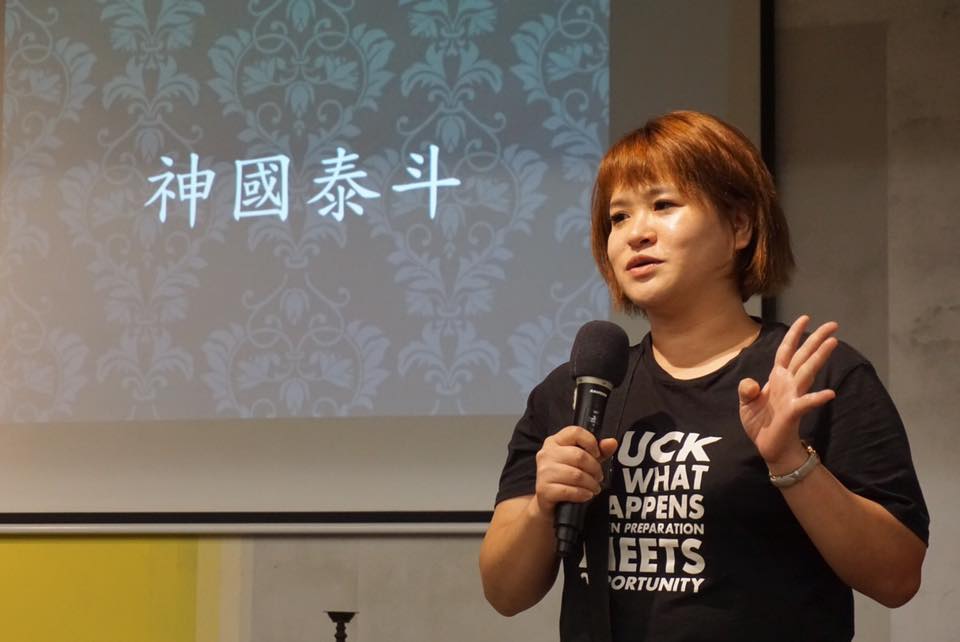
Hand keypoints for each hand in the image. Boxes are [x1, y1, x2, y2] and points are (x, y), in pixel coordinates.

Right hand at [534, 426, 617, 515]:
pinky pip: (569, 491)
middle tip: (598, 477)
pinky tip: (586, 495)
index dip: (591, 442)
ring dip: (591, 484)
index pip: (575, 432)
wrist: (547, 502)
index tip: (597, 454)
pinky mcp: (543, 489)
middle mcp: (546, 454)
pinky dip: (582, 494)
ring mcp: (543, 472)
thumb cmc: (565, 478)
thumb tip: (612, 442)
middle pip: (579, 455)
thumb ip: (598, 451)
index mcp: (554, 442)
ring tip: (594, 488)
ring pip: (576, 475)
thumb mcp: (582, 462)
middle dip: (594, 468)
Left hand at [738, 315, 837, 470]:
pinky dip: (817, 398)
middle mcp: (788, 383)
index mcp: (777, 377)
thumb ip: (747, 390)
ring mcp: (793, 396)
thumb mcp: (746, 403)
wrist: (769, 447)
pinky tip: (830, 393)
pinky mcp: (793, 412)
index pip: (787, 351)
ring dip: (819, 357)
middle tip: (834, 324)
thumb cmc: (761, 423)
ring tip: (833, 342)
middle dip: (817, 340)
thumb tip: (752, 384)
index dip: (794, 334)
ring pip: (808, 372)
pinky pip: (806, 403)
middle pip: (804, 356)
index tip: (805, 318)